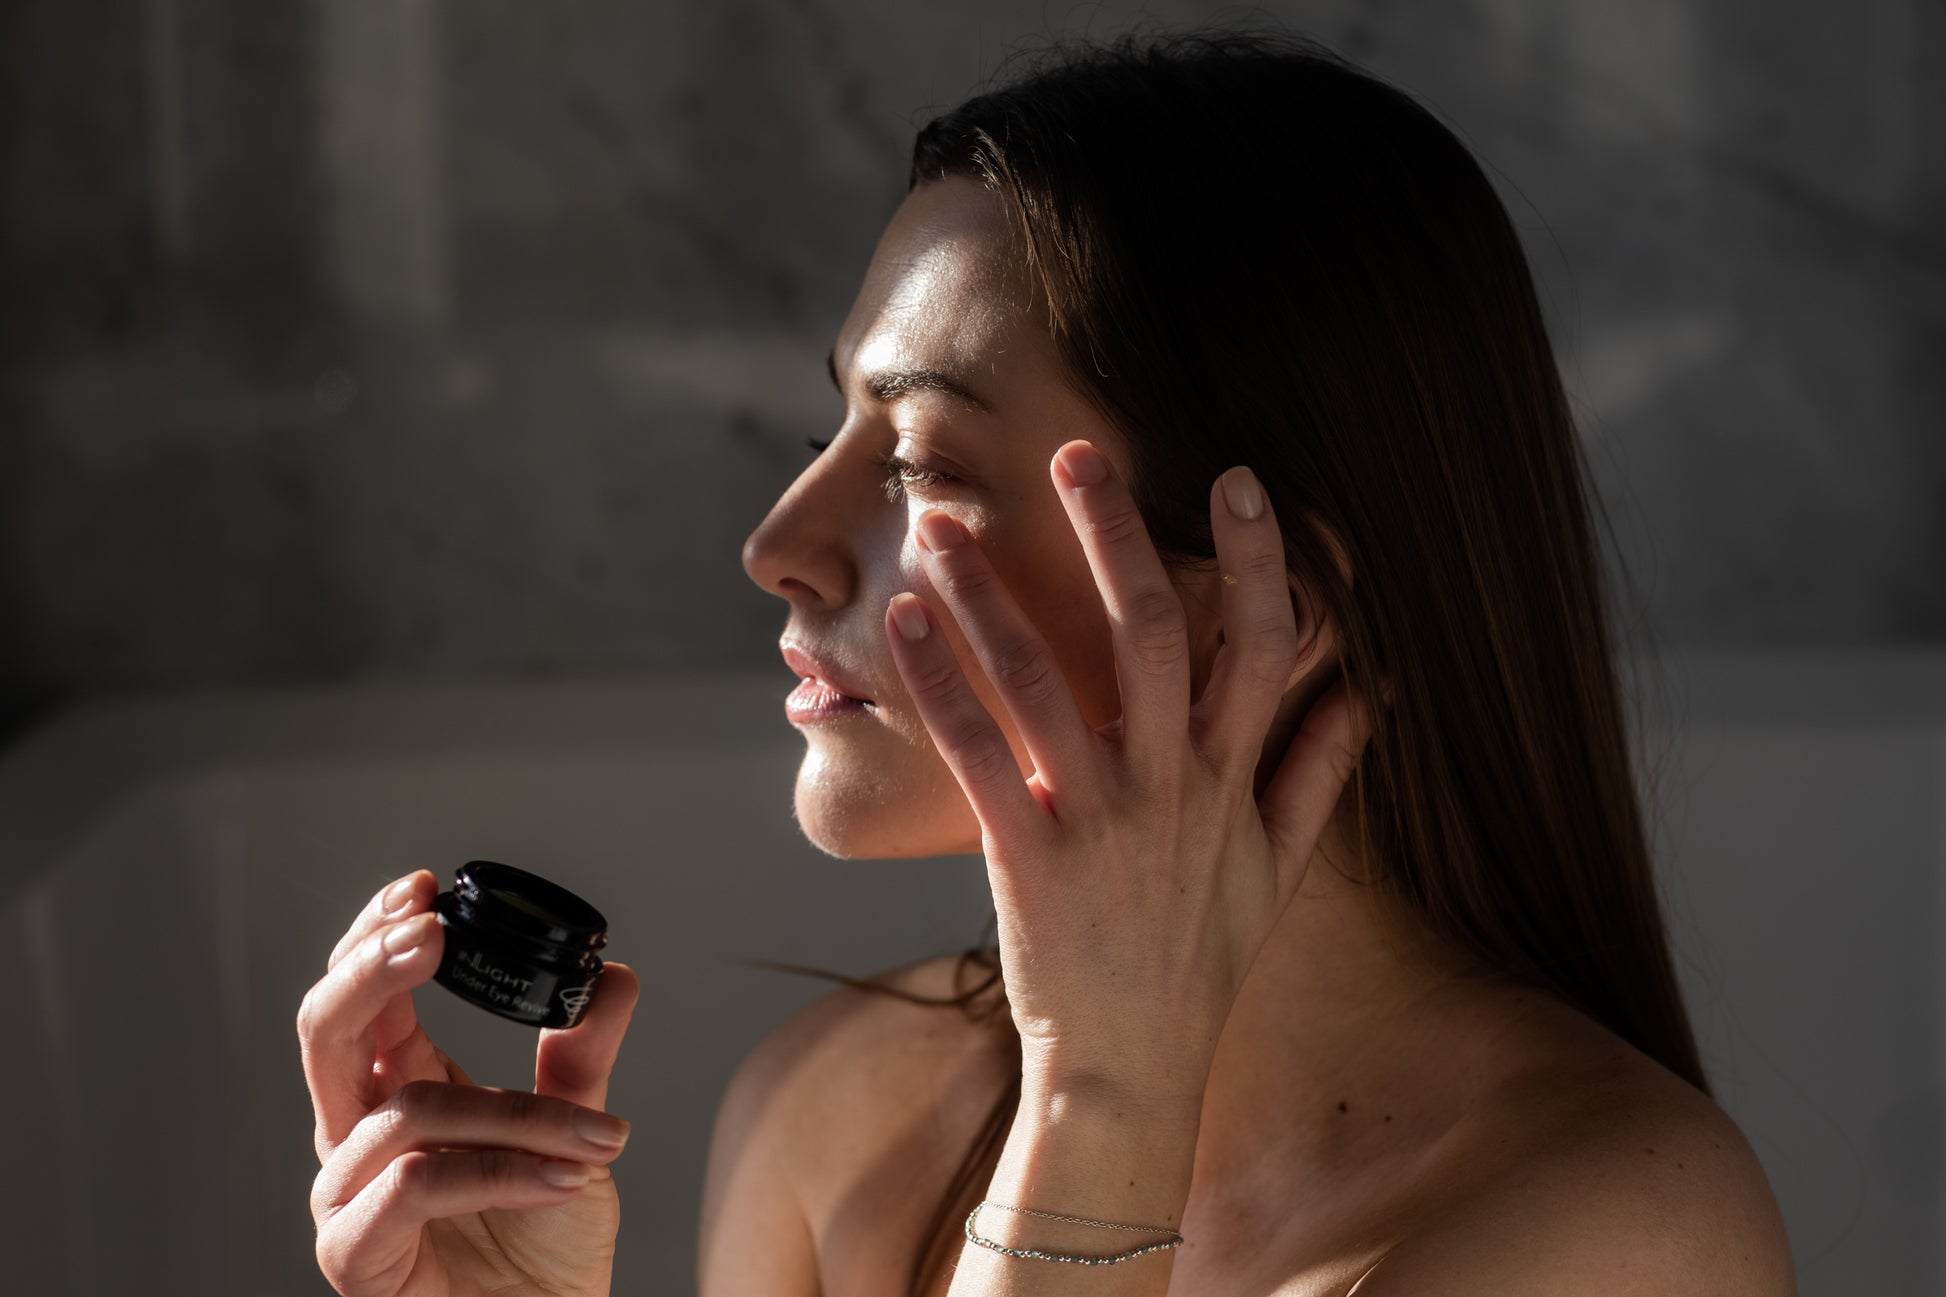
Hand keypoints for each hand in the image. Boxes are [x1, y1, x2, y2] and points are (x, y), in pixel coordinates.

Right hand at [298, 870, 640, 1295]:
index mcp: (396, 1090)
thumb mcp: (576, 1133)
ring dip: (519, 1115)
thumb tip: (613, 977)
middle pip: (325, 1030)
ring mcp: (346, 1197)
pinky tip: (566, 1178)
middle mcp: (357, 1136)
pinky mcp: (355, 1255)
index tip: (426, 888)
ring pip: (409, 1111)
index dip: (377, 936)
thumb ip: (583, 1058)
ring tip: (601, 1138)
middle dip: (372, 968)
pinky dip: (501, 1171)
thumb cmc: (544, 1251)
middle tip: (432, 930)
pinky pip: (414, 1183)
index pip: (360, 994)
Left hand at [882, 440, 1378, 1106]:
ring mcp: (1098, 818)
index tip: (1240, 480)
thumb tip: (1364, 697)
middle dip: (1116, 535)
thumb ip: (1318, 776)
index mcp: (1232, 778)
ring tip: (943, 527)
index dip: (1259, 558)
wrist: (1133, 1067)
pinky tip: (902, 625)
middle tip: (1076, 452)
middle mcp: (1171, 784)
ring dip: (992, 597)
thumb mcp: (1280, 872)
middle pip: (1151, 633)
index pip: (1262, 645)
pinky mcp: (1027, 854)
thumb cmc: (1203, 965)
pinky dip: (940, 685)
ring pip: (1047, 681)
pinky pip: (979, 754)